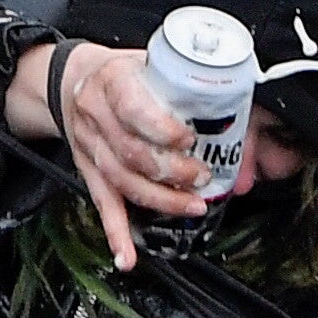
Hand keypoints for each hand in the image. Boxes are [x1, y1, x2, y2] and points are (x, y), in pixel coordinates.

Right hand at [1, 40, 207, 268]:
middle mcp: (96, 115)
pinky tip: (127, 256)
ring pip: (120, 181)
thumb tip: (244, 104)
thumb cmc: (121, 73)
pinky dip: (115, 233)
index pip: (133, 108)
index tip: (189, 139)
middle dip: (171, 172)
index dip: (162, 128)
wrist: (72, 79)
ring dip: (158, 200)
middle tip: (201, 177)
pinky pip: (101, 204)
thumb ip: (188, 82)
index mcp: (113, 82)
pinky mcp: (88, 170)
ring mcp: (89, 146)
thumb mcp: (150, 61)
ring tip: (191, 206)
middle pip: (130, 152)